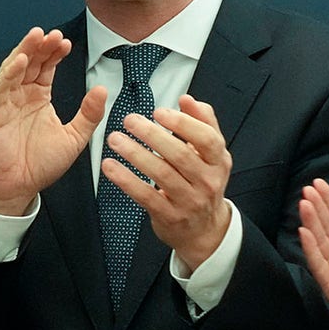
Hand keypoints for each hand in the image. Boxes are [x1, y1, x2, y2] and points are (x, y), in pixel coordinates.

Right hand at [0, 27, 105, 214]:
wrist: (18, 187)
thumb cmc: (41, 165)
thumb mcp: (73, 138)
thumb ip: (88, 114)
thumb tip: (102, 89)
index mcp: (39, 98)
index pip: (47, 68)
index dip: (55, 53)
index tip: (66, 42)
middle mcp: (21, 95)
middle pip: (31, 62)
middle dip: (41, 46)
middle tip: (53, 34)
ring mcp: (5, 101)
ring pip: (14, 68)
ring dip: (24, 51)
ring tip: (36, 36)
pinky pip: (0, 87)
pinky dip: (9, 72)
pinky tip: (20, 61)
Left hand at [101, 95, 231, 269]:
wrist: (204, 230)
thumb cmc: (202, 182)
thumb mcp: (210, 153)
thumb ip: (202, 122)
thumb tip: (188, 99)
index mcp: (218, 161)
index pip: (207, 139)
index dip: (183, 123)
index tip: (159, 111)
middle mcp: (207, 181)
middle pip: (180, 155)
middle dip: (152, 135)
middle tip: (130, 120)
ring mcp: (189, 201)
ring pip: (161, 174)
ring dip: (135, 154)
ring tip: (115, 139)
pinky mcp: (169, 216)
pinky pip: (145, 196)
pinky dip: (126, 180)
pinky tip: (110, 167)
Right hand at [299, 178, 328, 329]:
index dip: (328, 200)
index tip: (318, 184)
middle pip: (326, 226)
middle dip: (316, 207)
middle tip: (307, 190)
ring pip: (319, 241)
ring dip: (310, 222)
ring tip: (304, 204)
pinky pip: (318, 264)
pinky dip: (310, 248)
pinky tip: (304, 232)